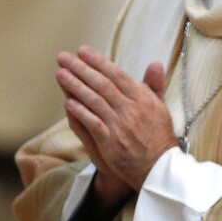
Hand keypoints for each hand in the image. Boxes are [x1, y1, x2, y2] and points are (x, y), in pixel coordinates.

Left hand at [56, 46, 177, 192]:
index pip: (116, 74)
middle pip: (101, 84)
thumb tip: (156, 63)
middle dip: (80, 68)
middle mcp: (130, 109)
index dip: (98, 61)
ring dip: (75, 86)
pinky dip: (80, 112)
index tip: (82, 51)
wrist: (158, 169)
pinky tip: (68, 102)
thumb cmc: (158, 136)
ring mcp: (119, 126)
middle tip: (63, 57)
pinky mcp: (110, 142)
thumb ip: (154, 84)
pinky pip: (92, 123)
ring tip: (60, 74)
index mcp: (142, 98)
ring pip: (94, 101)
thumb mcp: (161, 107)